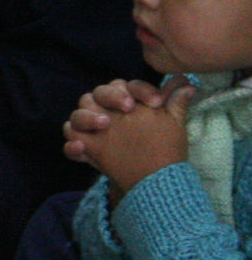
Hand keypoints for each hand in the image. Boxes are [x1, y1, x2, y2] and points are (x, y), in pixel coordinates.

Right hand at [70, 78, 193, 193]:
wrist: (153, 176)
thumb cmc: (161, 144)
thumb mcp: (170, 124)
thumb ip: (175, 102)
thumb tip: (189, 82)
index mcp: (123, 99)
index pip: (125, 86)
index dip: (140, 90)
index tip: (157, 101)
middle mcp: (104, 111)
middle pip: (97, 94)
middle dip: (111, 97)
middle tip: (128, 107)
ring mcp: (91, 130)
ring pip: (78, 115)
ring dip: (88, 117)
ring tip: (104, 124)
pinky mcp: (84, 149)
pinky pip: (70, 144)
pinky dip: (72, 146)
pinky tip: (81, 148)